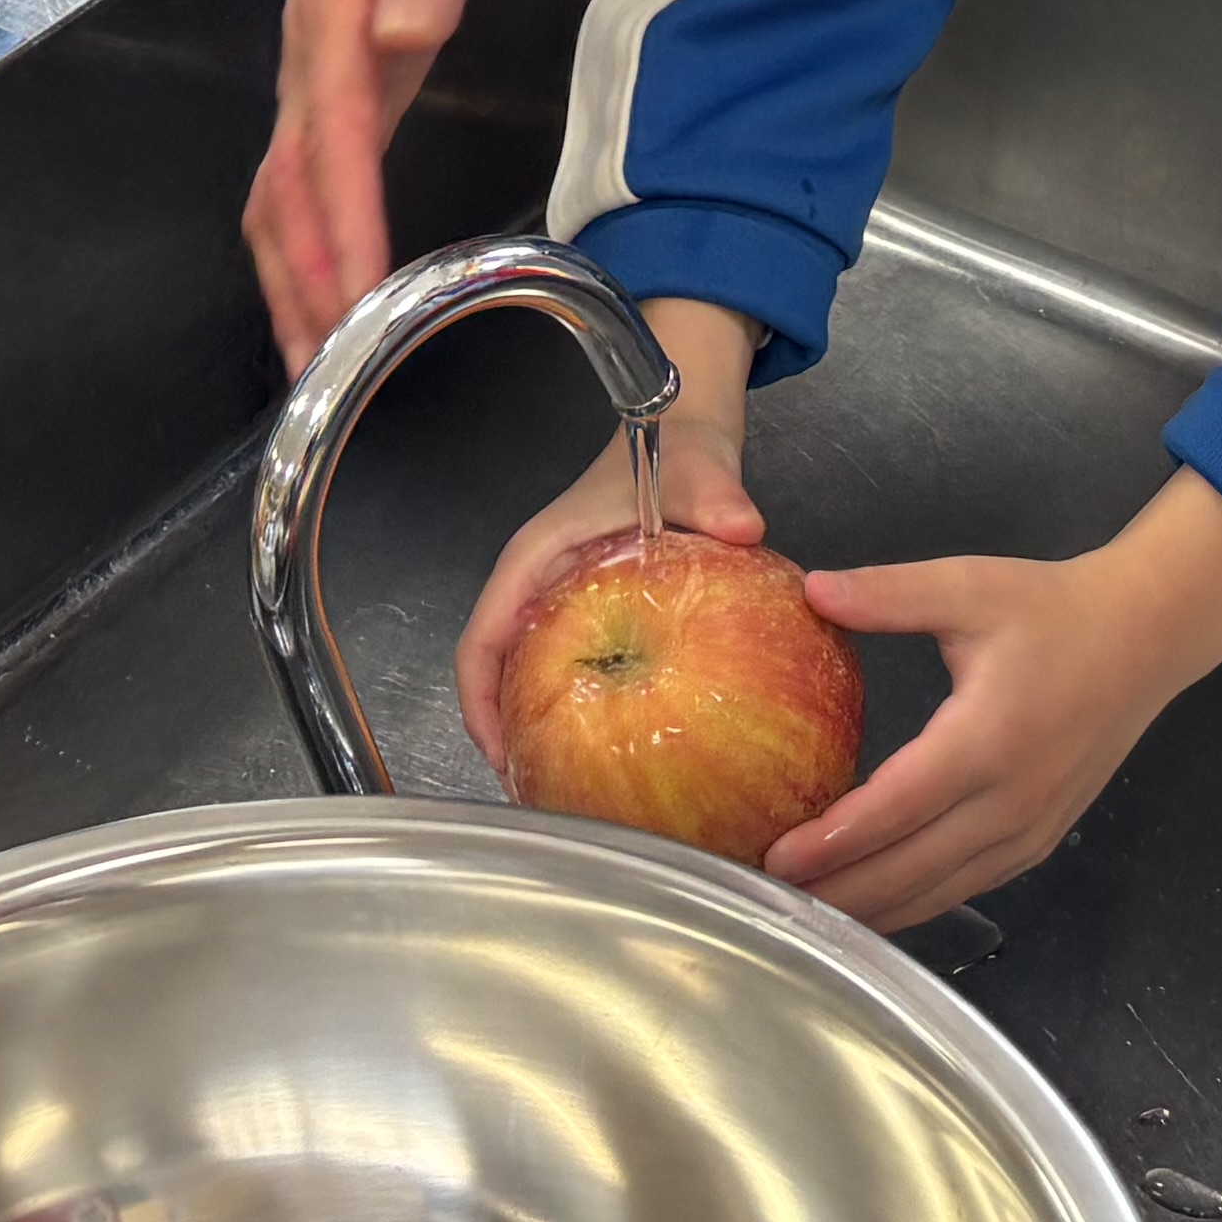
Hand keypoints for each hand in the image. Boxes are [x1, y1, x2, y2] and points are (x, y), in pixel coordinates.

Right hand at [239, 0, 511, 364]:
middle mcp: (305, 72)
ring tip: (317, 376)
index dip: (344, 220)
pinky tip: (321, 317)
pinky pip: (292, 202)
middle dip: (306, 284)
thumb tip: (400, 32)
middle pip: (284, 195)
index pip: (335, 138)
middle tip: (335, 370)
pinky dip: (297, 266)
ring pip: (274, 209)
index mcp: (334, 24)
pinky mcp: (321, 111)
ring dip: (290, 291)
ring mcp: (304, 95)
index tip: (362, 290)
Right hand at [455, 317, 761, 774]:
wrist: (680, 426)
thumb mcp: (691, 467)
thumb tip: (742, 528)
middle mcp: (539, 586)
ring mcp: (562, 603)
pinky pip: (573, 670)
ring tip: (573, 790)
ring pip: (529, 678)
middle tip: (543, 795)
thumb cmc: (665, 444)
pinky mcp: (591, 614)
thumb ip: (714, 494)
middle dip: (508, 738)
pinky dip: (581, 710)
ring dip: (539, 730)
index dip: (479, 705)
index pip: (481, 641)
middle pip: (496, 675)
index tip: (501, 757)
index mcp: (536, 559)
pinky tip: (623, 747)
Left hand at [769, 474, 1221, 934]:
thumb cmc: (1051, 610)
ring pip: (939, 892)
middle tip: (769, 900)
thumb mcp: (969, 586)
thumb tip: (812, 590)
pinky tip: (871, 905)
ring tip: (804, 913)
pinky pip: (966, 887)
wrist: (1144, 638)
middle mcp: (1010, 801)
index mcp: (988, 739)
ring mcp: (1029, 831)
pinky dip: (915, 902)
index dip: (836, 840)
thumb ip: (890, 593)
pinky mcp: (1038, 841)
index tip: (778, 858)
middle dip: (838, 892)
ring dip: (872, 908)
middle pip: (912, 869)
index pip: (898, 806)